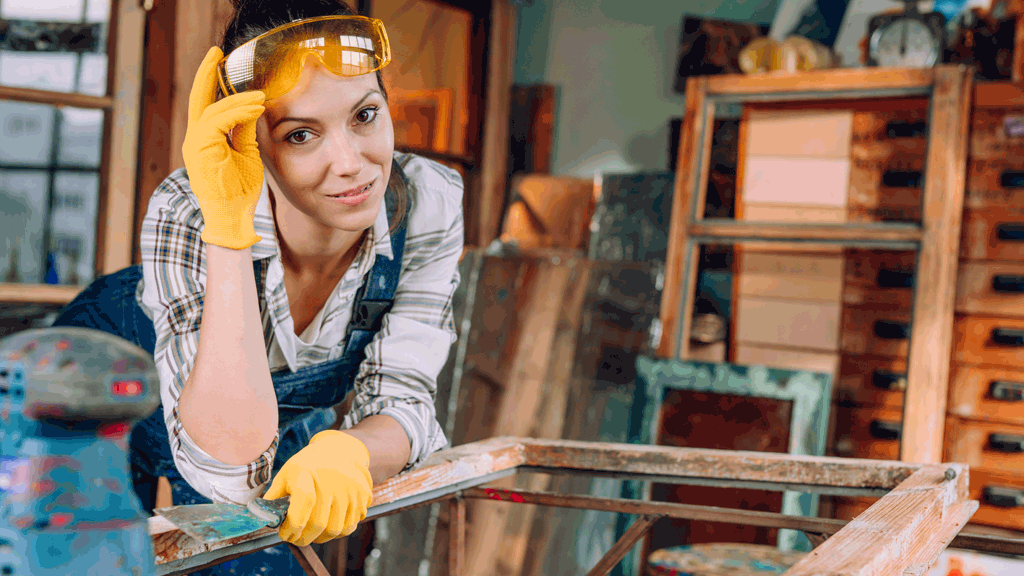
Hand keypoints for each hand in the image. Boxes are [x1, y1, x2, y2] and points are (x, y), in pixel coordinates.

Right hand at [181, 46, 265, 249]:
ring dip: (238, 100)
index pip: (206, 104)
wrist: (232, 218)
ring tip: (260, 96)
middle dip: (206, 73)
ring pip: (212, 110)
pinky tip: (255, 107)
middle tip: (216, 51)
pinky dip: (237, 112)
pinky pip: (217, 122)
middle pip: (198, 99)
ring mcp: (195, 145)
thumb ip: (245, 130)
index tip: (224, 65)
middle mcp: (195, 139)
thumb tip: (253, 106)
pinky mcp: (200, 150)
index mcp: (204, 139)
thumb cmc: (239, 191)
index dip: (213, 83)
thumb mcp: (247, 154)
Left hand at [263, 430, 372, 544]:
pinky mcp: (362, 497)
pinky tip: (328, 525)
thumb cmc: (308, 465)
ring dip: (321, 538)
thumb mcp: (287, 473)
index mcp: (307, 473)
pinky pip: (351, 525)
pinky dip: (338, 531)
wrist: (339, 450)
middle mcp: (331, 481)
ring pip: (336, 529)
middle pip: (318, 524)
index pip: (302, 505)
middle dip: (303, 538)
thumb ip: (274, 496)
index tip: (284, 534)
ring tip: (312, 534)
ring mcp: (349, 490)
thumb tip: (260, 518)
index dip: (292, 526)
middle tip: (295, 538)